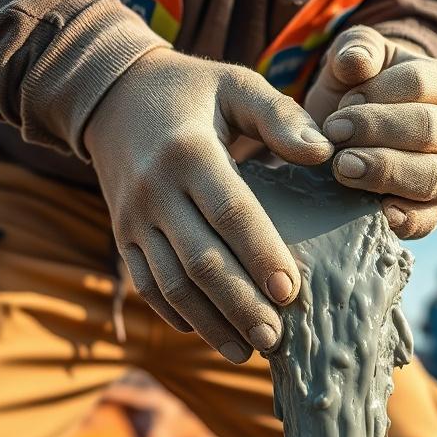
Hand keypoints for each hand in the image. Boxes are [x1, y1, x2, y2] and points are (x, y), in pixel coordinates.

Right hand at [85, 47, 333, 362]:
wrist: (111, 97)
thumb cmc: (191, 92)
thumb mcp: (235, 85)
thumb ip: (280, 116)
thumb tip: (325, 153)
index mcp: (188, 152)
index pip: (229, 212)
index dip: (260, 254)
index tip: (290, 292)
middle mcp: (155, 191)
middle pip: (200, 260)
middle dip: (239, 305)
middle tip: (274, 339)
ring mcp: (134, 220)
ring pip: (171, 284)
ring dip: (209, 323)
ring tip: (246, 352)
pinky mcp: (124, 237)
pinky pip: (147, 285)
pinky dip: (176, 314)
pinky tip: (209, 334)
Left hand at [305, 26, 436, 239]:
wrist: (358, 138)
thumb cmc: (358, 93)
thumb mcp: (354, 63)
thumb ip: (356, 49)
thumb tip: (356, 61)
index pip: (418, 84)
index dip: (375, 95)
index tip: (339, 106)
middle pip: (427, 130)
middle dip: (376, 132)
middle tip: (334, 136)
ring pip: (429, 177)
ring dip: (384, 172)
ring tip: (343, 168)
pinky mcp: (434, 211)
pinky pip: (425, 221)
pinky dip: (402, 220)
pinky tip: (376, 211)